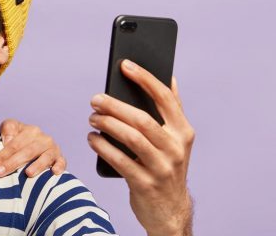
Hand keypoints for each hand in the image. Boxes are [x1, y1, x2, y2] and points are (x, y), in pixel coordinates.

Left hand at [0, 119, 66, 176]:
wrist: (38, 142)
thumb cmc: (20, 138)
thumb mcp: (12, 128)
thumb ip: (8, 131)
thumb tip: (7, 142)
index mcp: (30, 130)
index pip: (14, 144)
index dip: (2, 154)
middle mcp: (43, 138)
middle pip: (27, 151)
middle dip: (13, 162)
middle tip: (1, 172)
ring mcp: (53, 148)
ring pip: (45, 157)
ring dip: (37, 166)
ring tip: (28, 174)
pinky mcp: (60, 158)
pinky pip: (62, 162)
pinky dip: (59, 166)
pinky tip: (54, 172)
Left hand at [87, 59, 194, 235]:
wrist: (170, 210)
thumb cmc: (166, 166)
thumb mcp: (176, 140)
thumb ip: (172, 111)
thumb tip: (170, 77)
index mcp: (183, 131)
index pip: (165, 98)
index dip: (145, 78)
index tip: (125, 65)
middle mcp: (175, 148)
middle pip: (141, 118)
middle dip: (114, 106)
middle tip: (95, 99)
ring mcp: (161, 167)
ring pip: (130, 138)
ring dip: (106, 124)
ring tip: (92, 118)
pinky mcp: (144, 183)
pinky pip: (119, 160)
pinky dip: (102, 147)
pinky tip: (92, 139)